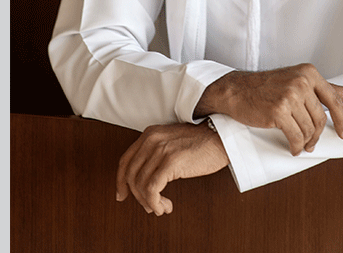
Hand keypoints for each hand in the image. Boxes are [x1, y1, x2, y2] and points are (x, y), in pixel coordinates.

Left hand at [115, 122, 229, 215]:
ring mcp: (160, 150)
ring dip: (148, 202)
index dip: (120, 181)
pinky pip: (152, 189)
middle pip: (130, 174)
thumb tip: (144, 180)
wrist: (221, 138)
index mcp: (149, 134)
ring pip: (140, 184)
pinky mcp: (170, 162)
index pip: (125, 161)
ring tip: (160, 208)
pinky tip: (164, 206)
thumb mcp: (172, 143)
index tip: (122, 195)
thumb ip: (156, 154)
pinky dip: (155, 202)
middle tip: (148, 206)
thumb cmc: (201, 144)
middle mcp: (151, 140)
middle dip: (136, 196)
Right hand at [194, 63, 342, 155]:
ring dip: (306, 142)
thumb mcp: (297, 80)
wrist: (236, 90)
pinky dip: (297, 146)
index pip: (334, 99)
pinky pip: (296, 136)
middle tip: (313, 143)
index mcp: (308, 73)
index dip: (341, 120)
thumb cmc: (266, 86)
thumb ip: (326, 87)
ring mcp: (289, 96)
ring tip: (301, 145)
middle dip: (318, 135)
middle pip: (320, 118)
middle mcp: (301, 82)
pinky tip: (294, 148)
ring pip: (308, 129)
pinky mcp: (278, 112)